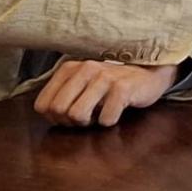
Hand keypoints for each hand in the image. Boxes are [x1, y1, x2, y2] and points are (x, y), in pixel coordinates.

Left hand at [34, 59, 175, 127]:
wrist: (149, 74)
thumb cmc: (111, 85)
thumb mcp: (81, 84)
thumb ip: (61, 95)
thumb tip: (48, 115)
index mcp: (69, 68)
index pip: (42, 105)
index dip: (54, 118)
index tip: (70, 115)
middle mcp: (85, 69)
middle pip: (58, 110)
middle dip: (70, 121)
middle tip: (87, 117)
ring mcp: (104, 77)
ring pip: (77, 114)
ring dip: (89, 122)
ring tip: (99, 114)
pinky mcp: (123, 88)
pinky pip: (105, 119)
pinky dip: (110, 121)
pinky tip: (116, 111)